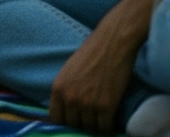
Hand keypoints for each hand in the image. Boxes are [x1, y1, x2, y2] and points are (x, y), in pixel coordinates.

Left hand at [48, 1, 149, 132]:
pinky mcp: (106, 106)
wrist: (113, 41)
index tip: (74, 120)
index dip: (66, 121)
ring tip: (101, 118)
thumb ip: (66, 89)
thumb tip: (67, 108)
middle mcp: (70, 98)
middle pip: (73, 125)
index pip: (56, 118)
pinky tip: (110, 119)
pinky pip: (104, 127)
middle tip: (91, 118)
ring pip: (89, 128)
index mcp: (58, 88)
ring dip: (96, 125)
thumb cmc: (93, 51)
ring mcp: (87, 103)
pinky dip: (108, 126)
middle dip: (82, 123)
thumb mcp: (69, 70)